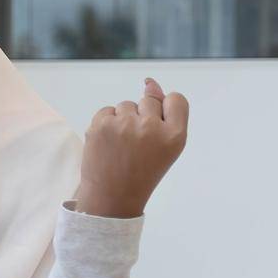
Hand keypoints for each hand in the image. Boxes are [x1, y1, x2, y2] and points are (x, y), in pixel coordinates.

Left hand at [74, 77, 188, 218]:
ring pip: (126, 104)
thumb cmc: (142, 171)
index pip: (177, 99)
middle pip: (149, 100)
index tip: (157, 125)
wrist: (112, 196)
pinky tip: (109, 143)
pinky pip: (107, 110)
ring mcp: (124, 125)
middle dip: (143, 116)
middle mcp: (151, 127)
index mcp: (175, 136)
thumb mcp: (165, 148)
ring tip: (122, 146)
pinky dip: (107, 123)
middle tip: (137, 144)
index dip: (166, 109)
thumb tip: (149, 82)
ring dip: (124, 119)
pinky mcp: (101, 124)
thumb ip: (164, 114)